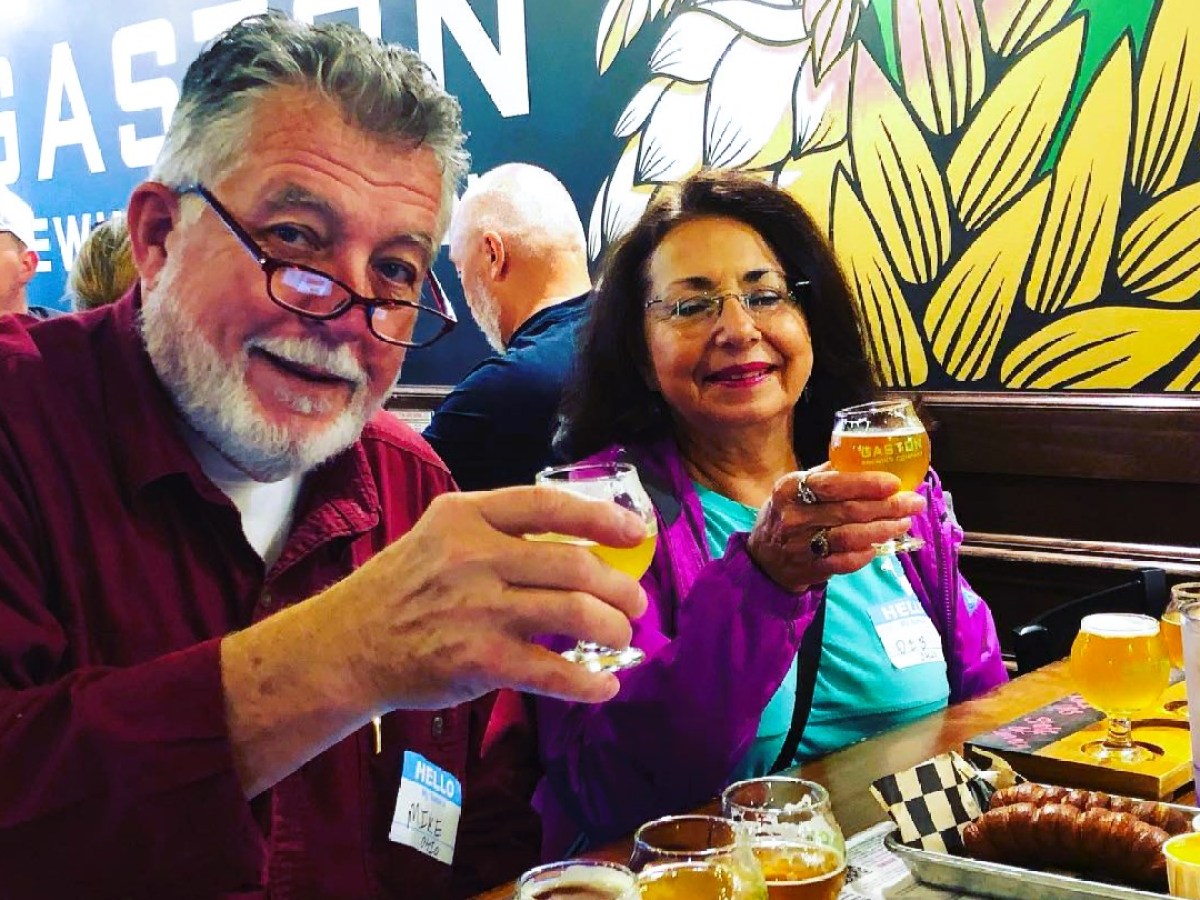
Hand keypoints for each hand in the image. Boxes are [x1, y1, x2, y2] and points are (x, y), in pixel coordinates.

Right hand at [220, 486, 648, 796]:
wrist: (346, 647)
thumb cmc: (401, 590)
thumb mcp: (439, 537)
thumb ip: (497, 532)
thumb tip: (577, 542)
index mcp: (466, 516)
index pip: (548, 505)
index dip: (602, 517)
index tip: (636, 532)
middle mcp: (474, 556)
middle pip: (574, 564)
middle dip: (619, 586)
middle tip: (634, 602)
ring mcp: (477, 608)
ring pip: (574, 614)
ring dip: (612, 628)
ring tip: (621, 636)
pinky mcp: (478, 660)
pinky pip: (553, 672)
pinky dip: (588, 683)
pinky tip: (605, 686)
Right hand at [746, 464, 925, 591]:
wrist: (763, 557)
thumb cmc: (787, 514)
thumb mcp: (794, 488)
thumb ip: (825, 475)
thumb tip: (865, 459)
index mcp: (790, 489)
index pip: (832, 484)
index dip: (866, 483)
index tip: (894, 482)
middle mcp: (794, 517)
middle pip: (848, 511)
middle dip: (887, 506)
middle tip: (913, 502)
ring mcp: (801, 545)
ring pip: (850, 537)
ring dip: (882, 530)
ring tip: (903, 522)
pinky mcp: (809, 568)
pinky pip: (844, 562)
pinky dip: (865, 554)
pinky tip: (880, 546)